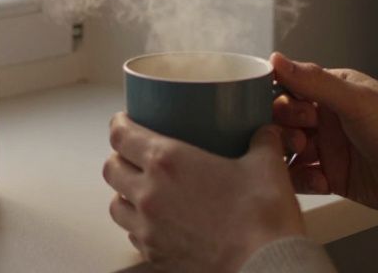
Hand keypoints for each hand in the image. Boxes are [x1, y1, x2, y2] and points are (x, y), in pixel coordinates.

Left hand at [103, 113, 303, 272]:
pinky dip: (138, 225)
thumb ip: (262, 141)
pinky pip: (133, 235)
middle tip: (132, 153)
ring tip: (140, 189)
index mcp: (167, 161)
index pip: (121, 136)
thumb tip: (265, 131)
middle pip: (111, 168)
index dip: (119, 124)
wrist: (265, 267)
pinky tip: (157, 222)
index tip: (124, 120)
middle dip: (118, 157)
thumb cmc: (262, 216)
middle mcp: (149, 193)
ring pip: (116, 204)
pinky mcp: (156, 255)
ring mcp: (149, 228)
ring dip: (123, 193)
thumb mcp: (266, 166)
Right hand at [270, 52, 377, 229]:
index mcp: (334, 91)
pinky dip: (303, 180)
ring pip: (287, 149)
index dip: (280, 98)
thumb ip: (315, 82)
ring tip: (307, 158)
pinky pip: (301, 177)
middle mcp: (328, 118)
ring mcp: (329, 148)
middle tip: (299, 139)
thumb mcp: (358, 102)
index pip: (290, 87)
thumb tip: (277, 59)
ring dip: (289, 155)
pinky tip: (320, 181)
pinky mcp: (331, 176)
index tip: (284, 110)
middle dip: (282, 129)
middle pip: (283, 120)